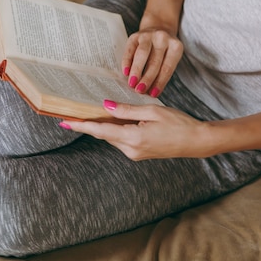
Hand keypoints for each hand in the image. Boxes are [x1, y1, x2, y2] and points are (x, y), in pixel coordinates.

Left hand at [63, 100, 213, 160]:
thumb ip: (126, 110)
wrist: (196, 141)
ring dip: (103, 126)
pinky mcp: (139, 153)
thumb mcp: (151, 111)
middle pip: (104, 134)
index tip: (64, 122)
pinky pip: (121, 140)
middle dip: (89, 123)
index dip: (81, 126)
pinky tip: (114, 119)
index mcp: (133, 138)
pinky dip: (115, 130)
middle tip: (73, 111)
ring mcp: (135, 153)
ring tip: (92, 111)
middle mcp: (131, 149)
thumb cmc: (178, 123)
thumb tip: (105, 106)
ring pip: (112, 137)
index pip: (100, 131)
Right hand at [122, 28, 182, 96]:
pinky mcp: (135, 36)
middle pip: (154, 62)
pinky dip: (127, 62)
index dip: (160, 82)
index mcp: (175, 47)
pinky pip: (130, 50)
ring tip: (132, 83)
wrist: (159, 27)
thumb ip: (162, 73)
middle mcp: (163, 38)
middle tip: (140, 91)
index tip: (153, 94)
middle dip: (147, 78)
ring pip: (142, 54)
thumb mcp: (169, 58)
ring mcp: (148, 35)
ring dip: (136, 71)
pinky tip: (125, 72)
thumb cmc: (165, 50)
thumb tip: (150, 92)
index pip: (167, 68)